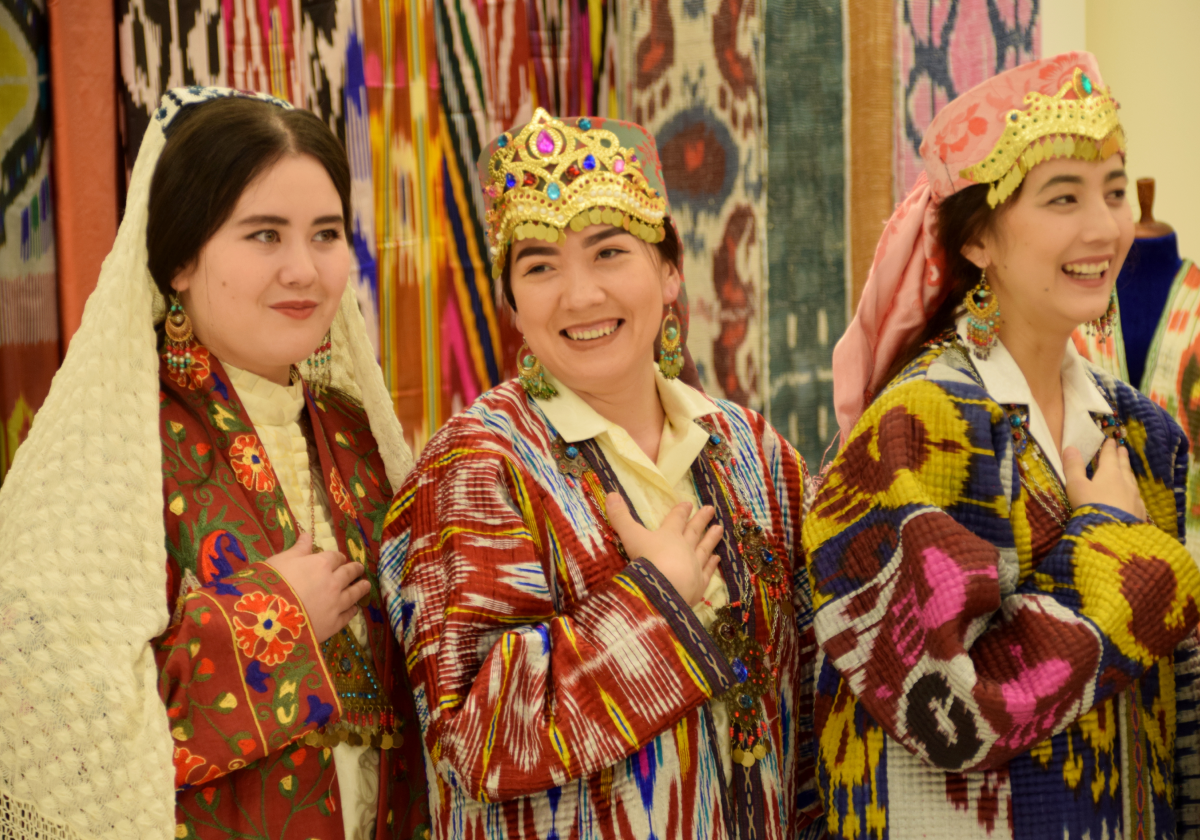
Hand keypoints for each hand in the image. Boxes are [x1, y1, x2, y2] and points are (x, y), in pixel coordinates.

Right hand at [264, 532, 370, 641]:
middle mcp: (334, 582)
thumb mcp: (281, 560)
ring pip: (353, 593)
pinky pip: (348, 615)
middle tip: (359, 569)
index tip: (340, 559)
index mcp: (321, 564)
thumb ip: (298, 549)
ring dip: (361, 588)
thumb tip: (307, 534)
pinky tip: (355, 609)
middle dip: (354, 570)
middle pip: (348, 573)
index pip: (335, 557)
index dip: (338, 558)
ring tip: (366, 585)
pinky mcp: (334, 623)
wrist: (268, 618)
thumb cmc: (271, 584)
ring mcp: (336, 604)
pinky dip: (352, 610)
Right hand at [605, 493, 723, 605]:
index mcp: (668, 535)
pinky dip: (712, 564)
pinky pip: (707, 571)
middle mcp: (684, 547)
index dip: (681, 511)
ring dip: (711, 538)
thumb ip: (620, 518)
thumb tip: (610, 494)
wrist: (664, 587)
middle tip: (711, 509)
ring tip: (720, 528)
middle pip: (694, 530)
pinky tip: (717, 558)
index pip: (676, 519)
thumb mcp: (630, 536)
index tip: (689, 503)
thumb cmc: (647, 559)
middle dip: (701, 519)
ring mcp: (694, 565)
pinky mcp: (699, 584)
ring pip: (705, 548)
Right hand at [1063, 439, 1145, 520]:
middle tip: (1123, 449)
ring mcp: (1135, 498)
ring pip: (1132, 481)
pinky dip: (1133, 492)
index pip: (1110, 456)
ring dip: (1128, 473)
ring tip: (1127, 470)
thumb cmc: (1091, 506)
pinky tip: (1134, 496)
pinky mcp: (1139, 512)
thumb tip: (1070, 447)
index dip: (1109, 448)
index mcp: (1110, 473)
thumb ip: (1073, 467)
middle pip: (1124, 466)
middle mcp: (1125, 483)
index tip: (1111, 440)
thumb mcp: (1076, 486)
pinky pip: (1137, 497)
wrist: (1112, 534)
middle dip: (1122, 456)